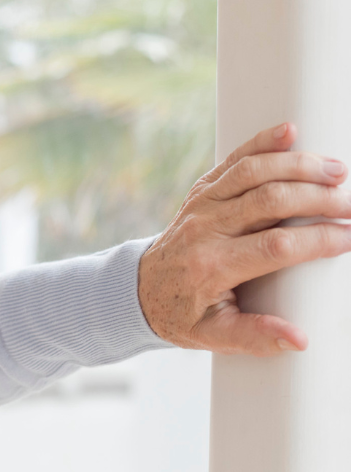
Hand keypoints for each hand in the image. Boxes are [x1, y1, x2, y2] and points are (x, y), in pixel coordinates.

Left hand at [139, 123, 350, 356]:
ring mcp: (201, 205)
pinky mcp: (201, 191)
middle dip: (317, 198)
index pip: (275, 246)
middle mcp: (205, 229)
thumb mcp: (213, 334)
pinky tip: (290, 131)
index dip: (317, 240)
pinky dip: (261, 143)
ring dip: (298, 166)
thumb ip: (255, 337)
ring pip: (252, 172)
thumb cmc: (182, 313)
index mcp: (212, 266)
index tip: (349, 238)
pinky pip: (232, 161)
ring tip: (337, 171)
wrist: (140, 289)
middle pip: (269, 201)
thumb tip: (298, 339)